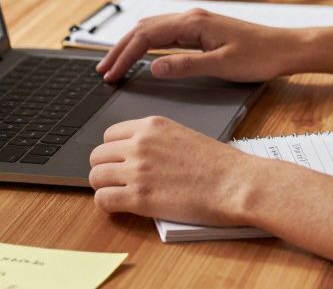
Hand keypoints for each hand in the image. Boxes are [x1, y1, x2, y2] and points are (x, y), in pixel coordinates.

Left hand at [88, 115, 260, 225]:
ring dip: (104, 187)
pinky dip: (107, 205)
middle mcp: (140, 144)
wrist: (236, 184)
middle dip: (105, 168)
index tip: (119, 162)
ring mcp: (137, 171)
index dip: (113, 151)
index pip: (109, 135)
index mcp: (152, 125)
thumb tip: (137, 155)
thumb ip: (157, 141)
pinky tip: (120, 207)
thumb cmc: (220, 165)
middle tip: (118, 180)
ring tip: (118, 194)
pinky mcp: (139, 198)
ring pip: (95, 176)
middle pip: (97, 155)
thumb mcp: (183, 136)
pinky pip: (103, 200)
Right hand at [95, 8, 304, 82]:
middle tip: (103, 70)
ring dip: (131, 46)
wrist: (286, 48)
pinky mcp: (202, 31)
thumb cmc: (261, 55)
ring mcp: (197, 23)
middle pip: (143, 29)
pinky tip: (142, 57)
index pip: (146, 36)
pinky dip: (148, 45)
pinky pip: (166, 35)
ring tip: (115, 64)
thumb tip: (153, 68)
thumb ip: (186, 66)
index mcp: (193, 23)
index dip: (124, 55)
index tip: (110, 73)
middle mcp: (192, 18)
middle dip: (120, 49)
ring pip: (153, 30)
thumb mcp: (222, 66)